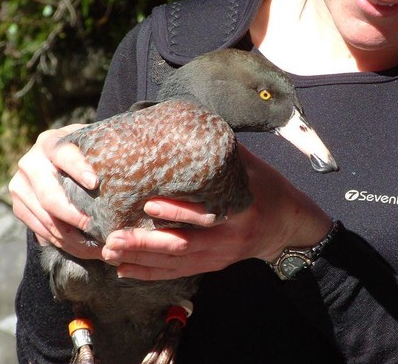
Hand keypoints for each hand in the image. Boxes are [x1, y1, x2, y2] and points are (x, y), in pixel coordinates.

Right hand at [8, 124, 102, 259]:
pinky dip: (64, 243)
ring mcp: (20, 186)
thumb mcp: (93, 146)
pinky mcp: (19, 207)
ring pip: (46, 219)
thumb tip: (137, 162)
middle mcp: (31, 163)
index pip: (63, 155)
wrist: (57, 160)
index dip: (77, 168)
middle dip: (76, 216)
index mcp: (51, 143)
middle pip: (50, 196)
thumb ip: (106, 151)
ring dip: (73, 238)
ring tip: (99, 248)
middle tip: (100, 229)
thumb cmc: (87, 154)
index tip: (94, 182)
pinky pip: (40, 231)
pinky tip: (85, 250)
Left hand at [102, 145, 332, 279]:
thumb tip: (190, 124)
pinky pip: (179, 273)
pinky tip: (125, 269)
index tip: (149, 203)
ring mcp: (220, 257)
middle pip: (183, 247)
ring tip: (109, 254)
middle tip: (113, 239)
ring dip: (141, 260)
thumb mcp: (252, 167)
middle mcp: (228, 239)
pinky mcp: (213, 266)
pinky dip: (151, 273)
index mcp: (241, 210)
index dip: (178, 212)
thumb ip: (222, 153)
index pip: (207, 215)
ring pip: (176, 264)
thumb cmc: (268, 189)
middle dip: (145, 244)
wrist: (288, 226)